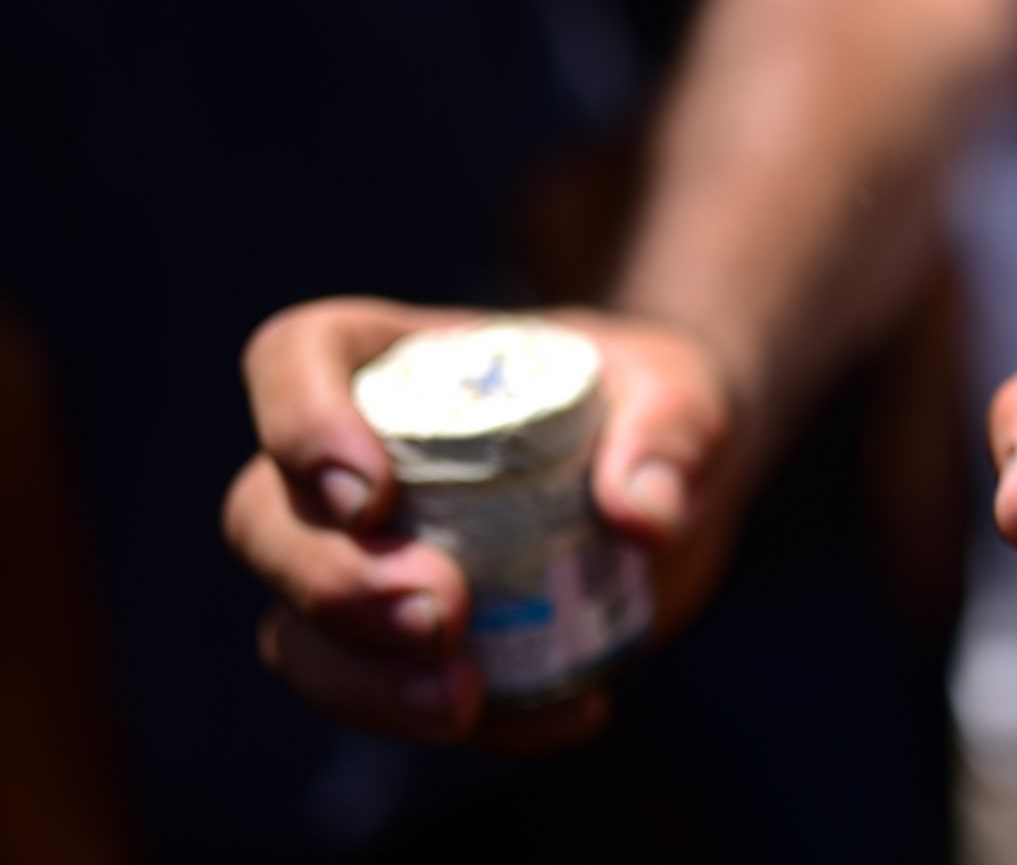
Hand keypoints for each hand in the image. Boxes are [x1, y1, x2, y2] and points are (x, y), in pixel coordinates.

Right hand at [223, 298, 733, 751]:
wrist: (678, 487)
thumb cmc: (654, 411)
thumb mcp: (686, 396)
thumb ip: (673, 432)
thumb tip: (641, 515)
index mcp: (396, 367)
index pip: (295, 359)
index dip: (298, 420)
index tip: (372, 492)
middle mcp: (355, 466)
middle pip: (263, 517)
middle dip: (331, 581)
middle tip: (439, 615)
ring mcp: (372, 566)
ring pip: (297, 631)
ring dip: (359, 681)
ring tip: (460, 706)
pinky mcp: (416, 651)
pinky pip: (400, 701)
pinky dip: (481, 725)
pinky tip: (574, 714)